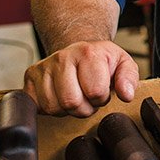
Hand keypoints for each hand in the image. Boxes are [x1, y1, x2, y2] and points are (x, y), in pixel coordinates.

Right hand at [24, 41, 138, 117]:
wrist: (78, 50)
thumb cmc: (101, 60)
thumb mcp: (123, 63)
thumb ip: (129, 78)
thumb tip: (127, 95)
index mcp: (88, 52)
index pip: (95, 92)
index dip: (101, 98)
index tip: (101, 90)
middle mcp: (62, 57)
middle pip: (71, 102)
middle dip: (84, 107)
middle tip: (87, 96)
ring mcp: (43, 67)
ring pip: (53, 107)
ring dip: (67, 109)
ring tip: (75, 94)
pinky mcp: (30, 78)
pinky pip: (38, 107)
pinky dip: (51, 108)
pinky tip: (60, 96)